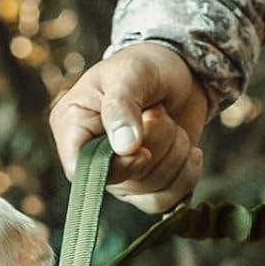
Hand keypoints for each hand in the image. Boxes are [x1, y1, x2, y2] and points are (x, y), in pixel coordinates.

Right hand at [49, 43, 207, 213]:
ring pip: (148, 191)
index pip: (78, 169)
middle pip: (121, 182)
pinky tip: (191, 149)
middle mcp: (92, 159)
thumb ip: (122, 106)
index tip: (141, 149)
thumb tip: (125, 148)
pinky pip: (166, 201)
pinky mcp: (145, 186)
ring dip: (174, 153)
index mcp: (73, 127)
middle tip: (157, 111)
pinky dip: (186, 175)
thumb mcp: (132, 73)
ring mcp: (119, 177)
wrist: (181, 70)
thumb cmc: (147, 64)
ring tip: (169, 120)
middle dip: (154, 146)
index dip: (113, 167)